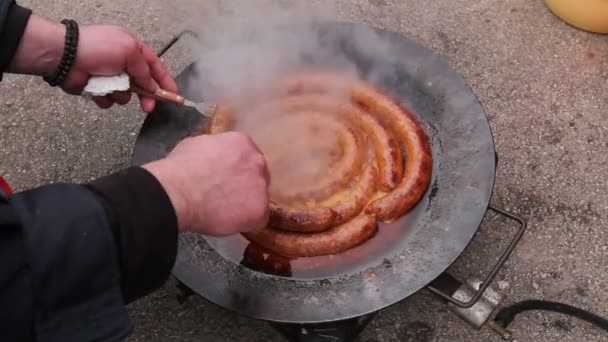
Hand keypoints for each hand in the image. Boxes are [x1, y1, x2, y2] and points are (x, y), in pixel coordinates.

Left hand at [62, 25, 176, 112]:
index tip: (174, 95)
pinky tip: (97, 90)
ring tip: (109, 87)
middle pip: (143, 84)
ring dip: (120, 94)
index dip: (165, 81)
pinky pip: (109, 100)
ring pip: (126, 95)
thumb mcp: (128, 52)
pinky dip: (104, 97)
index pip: (155, 66)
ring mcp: (110, 76)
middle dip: (146, 96)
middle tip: (148, 107)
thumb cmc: (96, 48)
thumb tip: (151, 86)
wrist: (65, 57)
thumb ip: (144, 70)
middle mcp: (123, 62)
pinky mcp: (98, 88)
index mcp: (132, 49)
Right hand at [142, 132, 270, 235]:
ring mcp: (261, 186)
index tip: (226, 179)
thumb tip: (213, 156)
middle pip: (257, 176)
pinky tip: (228, 222)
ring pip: (259, 198)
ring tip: (223, 211)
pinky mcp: (260, 210)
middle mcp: (257, 161)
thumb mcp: (196, 145)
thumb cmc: (180, 170)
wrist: (177, 193)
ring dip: (245, 205)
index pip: (247, 157)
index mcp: (243, 143)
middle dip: (244, 186)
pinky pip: (257, 220)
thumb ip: (214, 150)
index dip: (236, 171)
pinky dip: (245, 223)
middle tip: (226, 196)